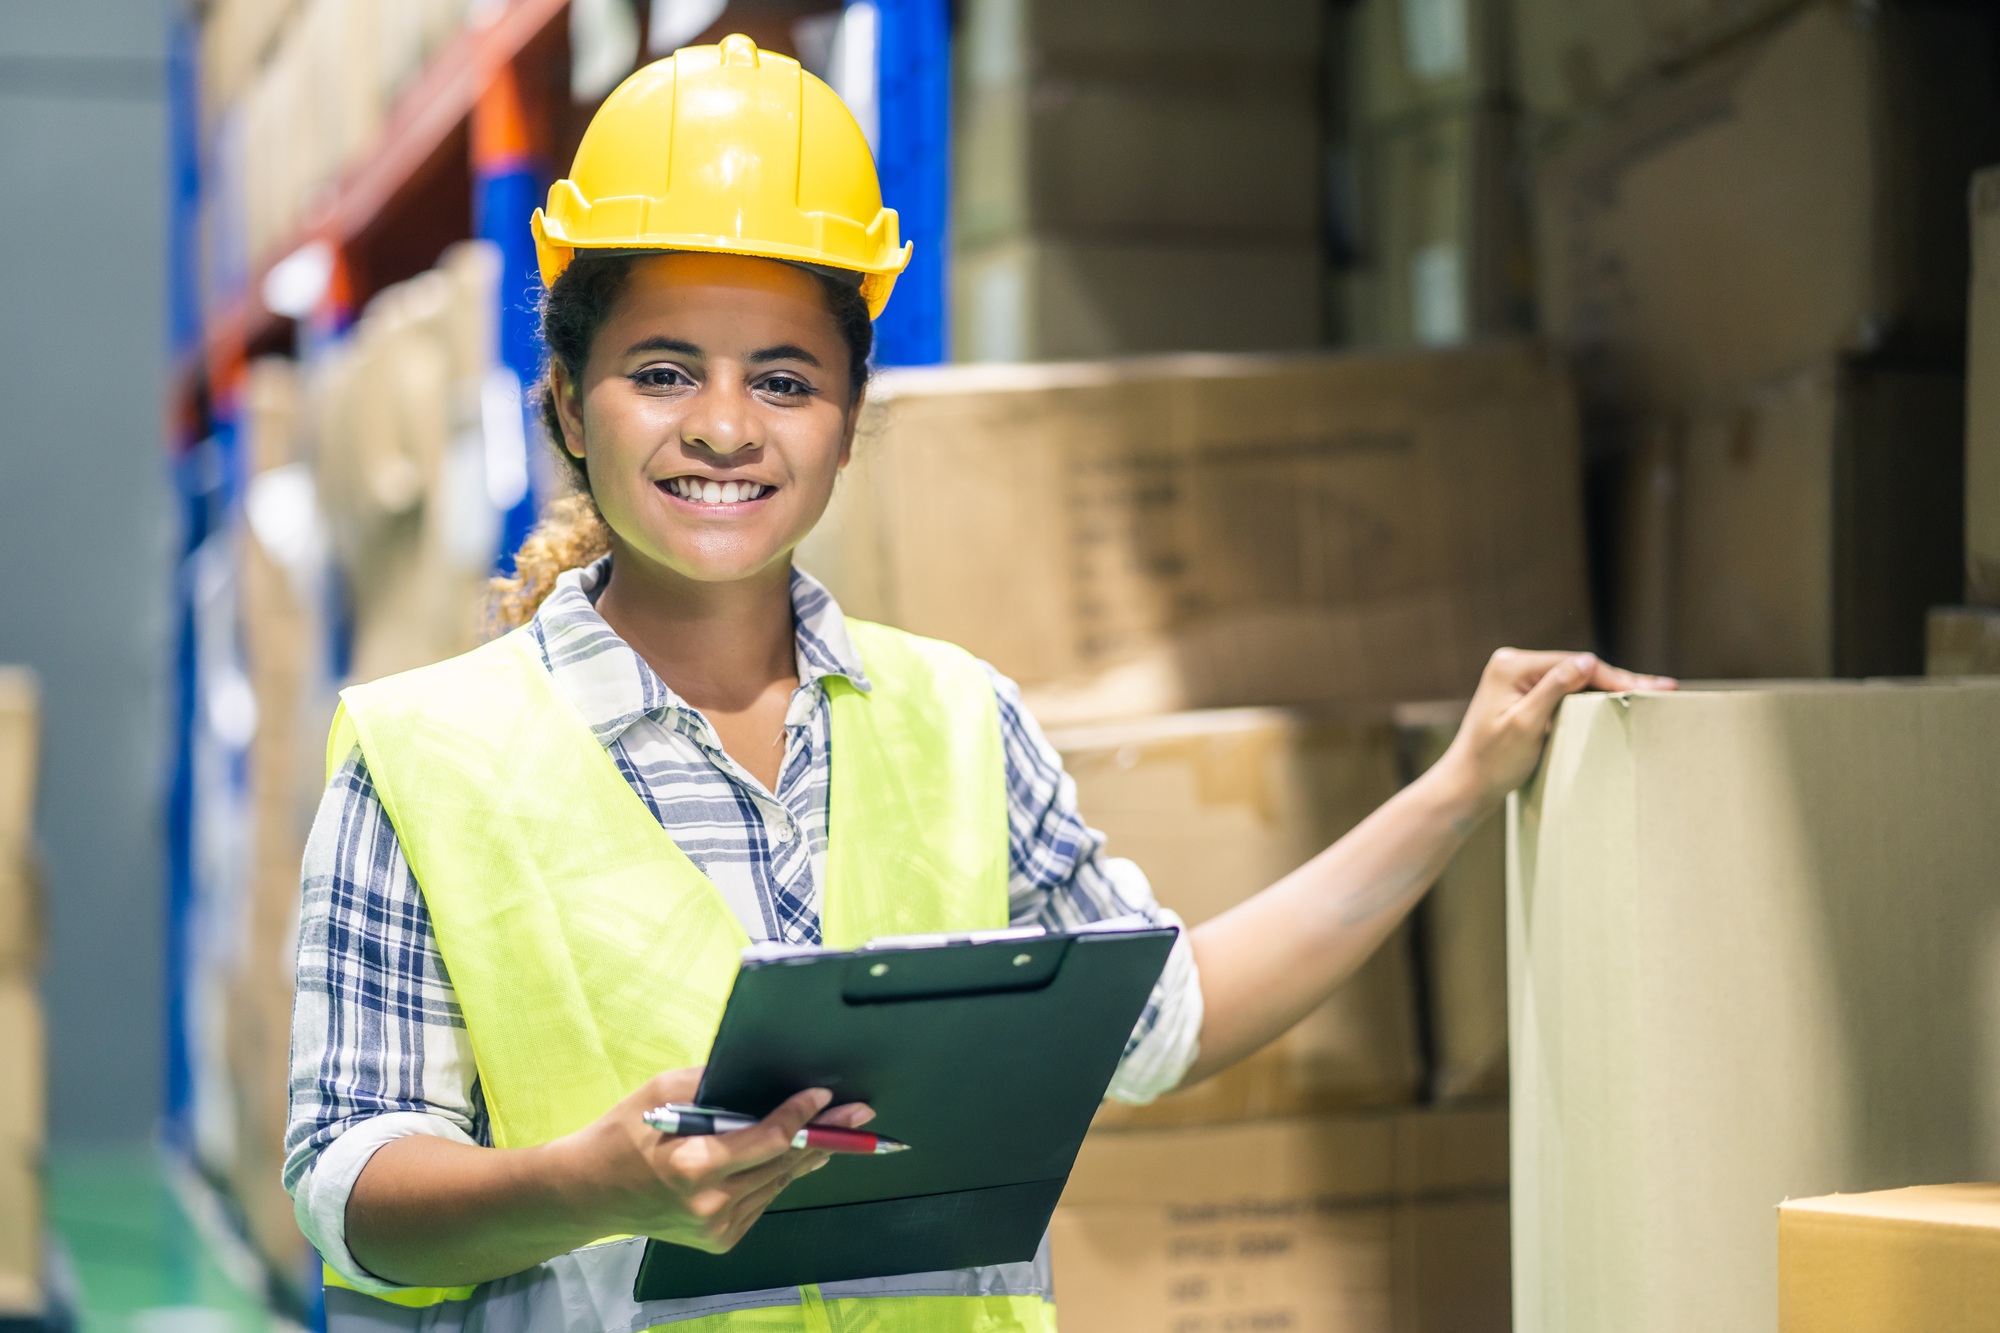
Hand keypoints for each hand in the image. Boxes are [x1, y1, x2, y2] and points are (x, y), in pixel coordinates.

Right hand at [551, 1067, 874, 1253]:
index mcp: (694, 1166)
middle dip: (822, 1134)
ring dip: (806, 1156)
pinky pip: (764, 1200)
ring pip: (778, 1183)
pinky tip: (795, 1155)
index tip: (823, 1095)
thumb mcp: (664, 1091)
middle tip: (857, 1114)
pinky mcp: (721, 1240)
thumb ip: (716, 1086)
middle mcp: (710, 1205)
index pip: (766, 1140)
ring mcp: (717, 1228)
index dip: (800, 1116)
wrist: (591, 1192)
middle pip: (783, 1164)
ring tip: (836, 1131)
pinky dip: (779, 1175)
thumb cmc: (626, 1132)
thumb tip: (765, 1078)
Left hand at [1433, 649, 1676, 813]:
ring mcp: (1518, 678)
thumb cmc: (1493, 760)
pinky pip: (1565, 690)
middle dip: (1619, 679)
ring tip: (1652, 690)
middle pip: (1576, 668)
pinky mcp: (1523, 694)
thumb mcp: (1526, 725)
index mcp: (1511, 666)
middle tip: (1663, 687)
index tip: (1647, 688)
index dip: (1613, 677)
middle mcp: (1513, 664)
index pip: (1573, 665)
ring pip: (1574, 679)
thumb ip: (1555, 690)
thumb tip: (1587, 661)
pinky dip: (1592, 696)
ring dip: (1610, 686)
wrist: (1468, 784)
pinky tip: (1620, 697)